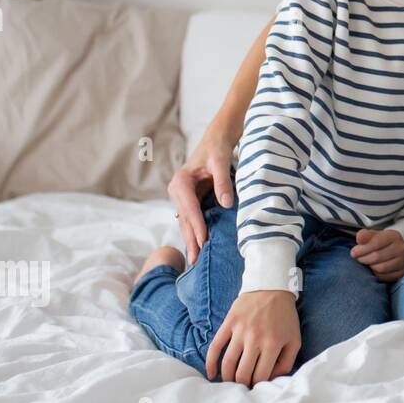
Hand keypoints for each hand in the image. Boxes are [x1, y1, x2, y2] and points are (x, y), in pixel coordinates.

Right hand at [168, 125, 236, 264]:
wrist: (215, 142)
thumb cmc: (217, 150)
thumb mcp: (220, 162)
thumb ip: (222, 182)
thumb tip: (226, 203)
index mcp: (181, 181)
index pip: (190, 208)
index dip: (197, 225)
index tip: (203, 240)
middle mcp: (177, 191)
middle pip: (184, 219)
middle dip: (190, 239)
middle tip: (194, 261)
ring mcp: (181, 197)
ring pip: (186, 222)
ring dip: (191, 240)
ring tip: (194, 261)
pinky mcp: (189, 201)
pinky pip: (191, 219)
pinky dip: (194, 233)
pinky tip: (198, 247)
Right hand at [206, 290, 299, 385]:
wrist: (272, 288)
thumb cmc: (285, 317)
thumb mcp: (294, 339)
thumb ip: (287, 362)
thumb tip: (272, 380)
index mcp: (273, 344)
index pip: (261, 375)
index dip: (257, 385)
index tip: (255, 387)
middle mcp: (255, 339)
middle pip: (242, 373)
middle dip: (242, 384)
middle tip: (242, 386)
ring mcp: (240, 331)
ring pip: (228, 363)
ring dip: (227, 377)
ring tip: (229, 382)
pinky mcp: (229, 323)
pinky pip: (215, 346)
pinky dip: (210, 362)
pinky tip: (211, 374)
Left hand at [351, 228, 403, 281]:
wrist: (393, 251)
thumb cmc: (380, 244)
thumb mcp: (372, 236)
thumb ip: (365, 235)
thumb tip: (360, 237)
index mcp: (394, 236)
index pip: (376, 242)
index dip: (362, 249)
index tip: (354, 252)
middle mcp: (402, 248)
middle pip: (377, 256)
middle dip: (364, 259)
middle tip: (359, 258)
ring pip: (381, 268)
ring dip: (370, 267)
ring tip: (367, 263)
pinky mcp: (402, 273)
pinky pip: (385, 277)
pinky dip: (377, 275)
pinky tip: (374, 269)